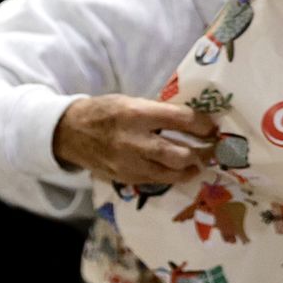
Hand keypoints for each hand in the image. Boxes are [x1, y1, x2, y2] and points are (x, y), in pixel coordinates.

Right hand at [51, 95, 214, 184]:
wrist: (70, 133)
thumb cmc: (104, 112)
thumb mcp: (130, 102)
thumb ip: (157, 113)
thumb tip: (189, 121)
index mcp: (137, 114)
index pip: (181, 120)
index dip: (203, 125)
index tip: (212, 128)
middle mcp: (134, 140)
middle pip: (178, 153)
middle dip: (200, 153)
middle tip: (211, 150)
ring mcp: (128, 162)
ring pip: (169, 172)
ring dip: (189, 169)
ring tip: (197, 165)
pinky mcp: (123, 177)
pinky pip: (154, 180)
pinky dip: (169, 176)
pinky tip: (177, 172)